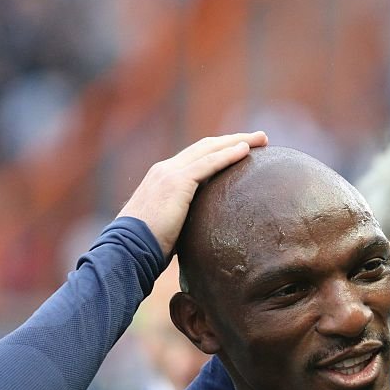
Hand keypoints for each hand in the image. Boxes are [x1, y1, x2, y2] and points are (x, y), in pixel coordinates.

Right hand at [118, 131, 267, 257]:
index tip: (242, 150)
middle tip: (258, 139)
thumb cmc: (146, 249)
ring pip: (209, 149)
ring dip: (237, 141)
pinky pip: (208, 163)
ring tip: (262, 139)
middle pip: (205, 147)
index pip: (195, 158)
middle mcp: (165, 170)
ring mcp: (169, 173)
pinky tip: (246, 151)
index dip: (219, 152)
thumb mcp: (169, 229)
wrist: (127, 250)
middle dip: (233, 140)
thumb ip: (186, 223)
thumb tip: (206, 235)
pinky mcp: (177, 182)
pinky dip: (228, 155)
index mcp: (162, 179)